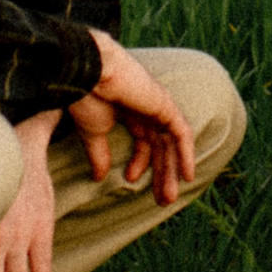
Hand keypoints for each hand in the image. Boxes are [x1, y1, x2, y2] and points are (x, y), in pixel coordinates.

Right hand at [85, 30, 197, 201]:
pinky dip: (186, 154)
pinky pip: (181, 134)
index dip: (140, 162)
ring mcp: (158, 105)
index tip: (130, 180)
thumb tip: (99, 177)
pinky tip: (186, 175)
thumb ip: (99, 153)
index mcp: (129, 110)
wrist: (88, 72)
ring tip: (169, 196)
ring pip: (171, 143)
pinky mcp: (165, 105)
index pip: (144, 140)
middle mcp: (146, 107)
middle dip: (161, 173)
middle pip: (160, 145)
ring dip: (172, 170)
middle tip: (162, 199)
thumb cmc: (85, 96)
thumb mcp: (93, 132)